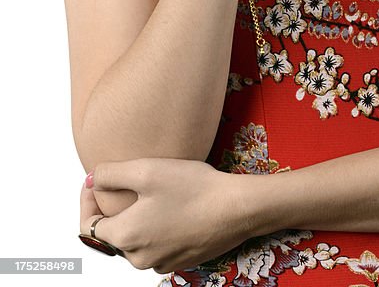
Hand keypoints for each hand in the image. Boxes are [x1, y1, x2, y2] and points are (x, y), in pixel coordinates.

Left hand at [79, 158, 255, 273]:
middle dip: (113, 208)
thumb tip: (92, 180)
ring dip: (136, 217)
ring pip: (135, 240)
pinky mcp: (180, 260)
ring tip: (150, 192)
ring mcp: (160, 262)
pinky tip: (171, 206)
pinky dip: (156, 227)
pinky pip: (157, 244)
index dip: (87, 200)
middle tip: (124, 181)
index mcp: (125, 237)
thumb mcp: (147, 170)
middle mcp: (139, 258)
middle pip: (112, 234)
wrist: (236, 209)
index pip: (88, 225)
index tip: (95, 180)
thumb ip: (110, 174)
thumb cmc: (194, 188)